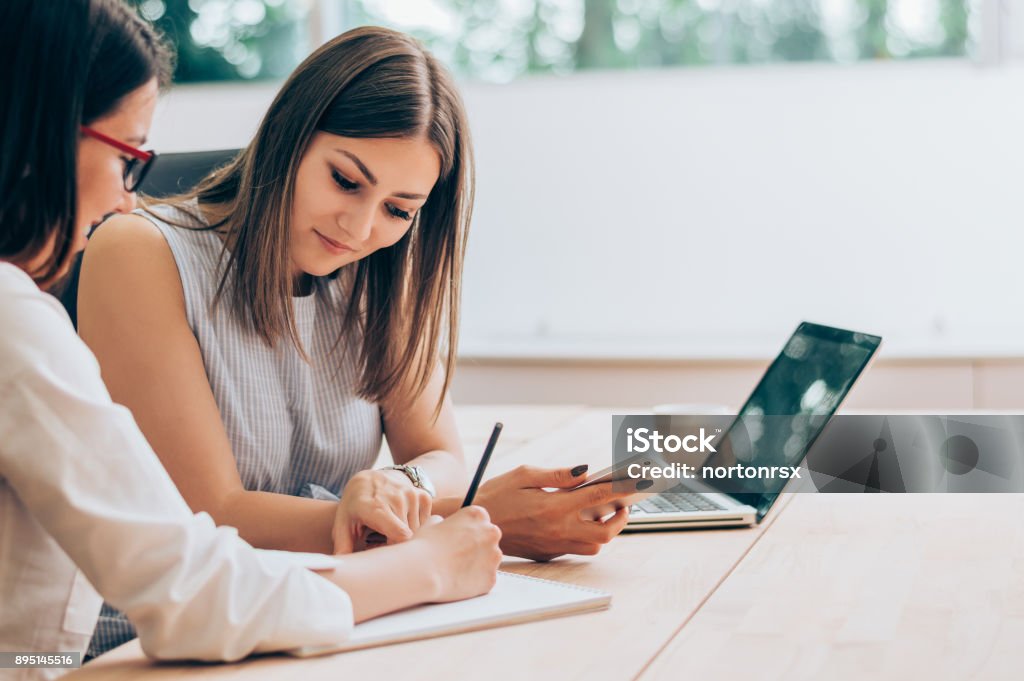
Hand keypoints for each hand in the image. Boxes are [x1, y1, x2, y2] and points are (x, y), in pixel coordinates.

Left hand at [332, 469, 431, 553]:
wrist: (370, 479)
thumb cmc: (355, 506)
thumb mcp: (343, 523)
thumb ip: (342, 545)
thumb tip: (341, 566)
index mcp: (376, 507)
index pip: (400, 536)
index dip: (394, 550)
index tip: (380, 549)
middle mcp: (397, 498)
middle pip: (409, 537)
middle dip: (397, 546)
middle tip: (381, 542)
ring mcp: (412, 495)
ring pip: (418, 531)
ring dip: (407, 537)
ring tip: (390, 532)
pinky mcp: (423, 496)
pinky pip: (425, 523)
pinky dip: (415, 528)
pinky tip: (401, 522)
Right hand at [412, 506, 501, 601]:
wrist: (424, 572)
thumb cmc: (424, 546)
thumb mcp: (431, 523)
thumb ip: (443, 521)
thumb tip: (443, 523)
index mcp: (477, 515)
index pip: (481, 520)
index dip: (470, 529)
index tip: (461, 537)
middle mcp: (491, 532)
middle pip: (489, 538)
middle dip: (478, 545)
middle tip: (459, 555)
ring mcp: (494, 556)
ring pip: (490, 559)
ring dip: (478, 562)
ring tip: (457, 569)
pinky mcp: (492, 577)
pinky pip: (486, 577)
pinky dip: (476, 580)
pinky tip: (459, 581)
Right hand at [474, 465, 632, 561]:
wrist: (474, 524)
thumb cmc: (497, 494)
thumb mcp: (524, 474)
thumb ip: (558, 474)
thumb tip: (586, 471)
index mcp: (553, 506)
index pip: (598, 496)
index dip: (623, 487)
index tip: (640, 480)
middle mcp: (557, 529)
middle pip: (605, 532)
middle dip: (621, 517)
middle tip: (624, 503)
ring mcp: (553, 545)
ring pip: (594, 546)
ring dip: (605, 530)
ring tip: (605, 511)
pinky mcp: (547, 554)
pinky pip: (577, 549)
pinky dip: (586, 537)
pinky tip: (582, 520)